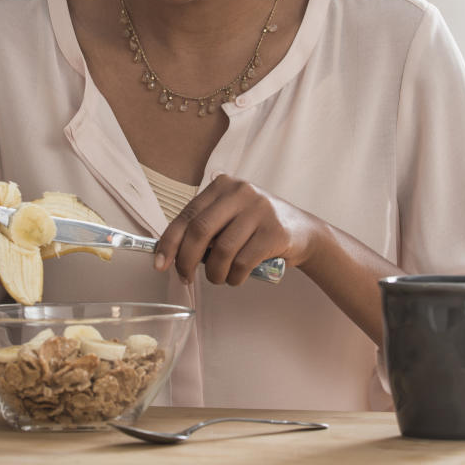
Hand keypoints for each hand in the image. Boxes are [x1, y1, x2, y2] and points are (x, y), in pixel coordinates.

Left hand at [155, 175, 323, 285]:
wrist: (304, 232)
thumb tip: (170, 253)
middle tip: (185, 277)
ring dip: (214, 273)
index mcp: (223, 185)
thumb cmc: (257, 228)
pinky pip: (242, 262)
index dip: (169, 242)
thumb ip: (205, 228)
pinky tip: (237, 277)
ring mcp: (259, 210)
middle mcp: (240, 192)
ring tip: (219, 278)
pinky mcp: (274, 231)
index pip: (187, 215)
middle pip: (200, 231)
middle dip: (186, 260)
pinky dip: (234, 277)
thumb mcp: (230, 217)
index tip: (160, 263)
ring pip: (222, 251)